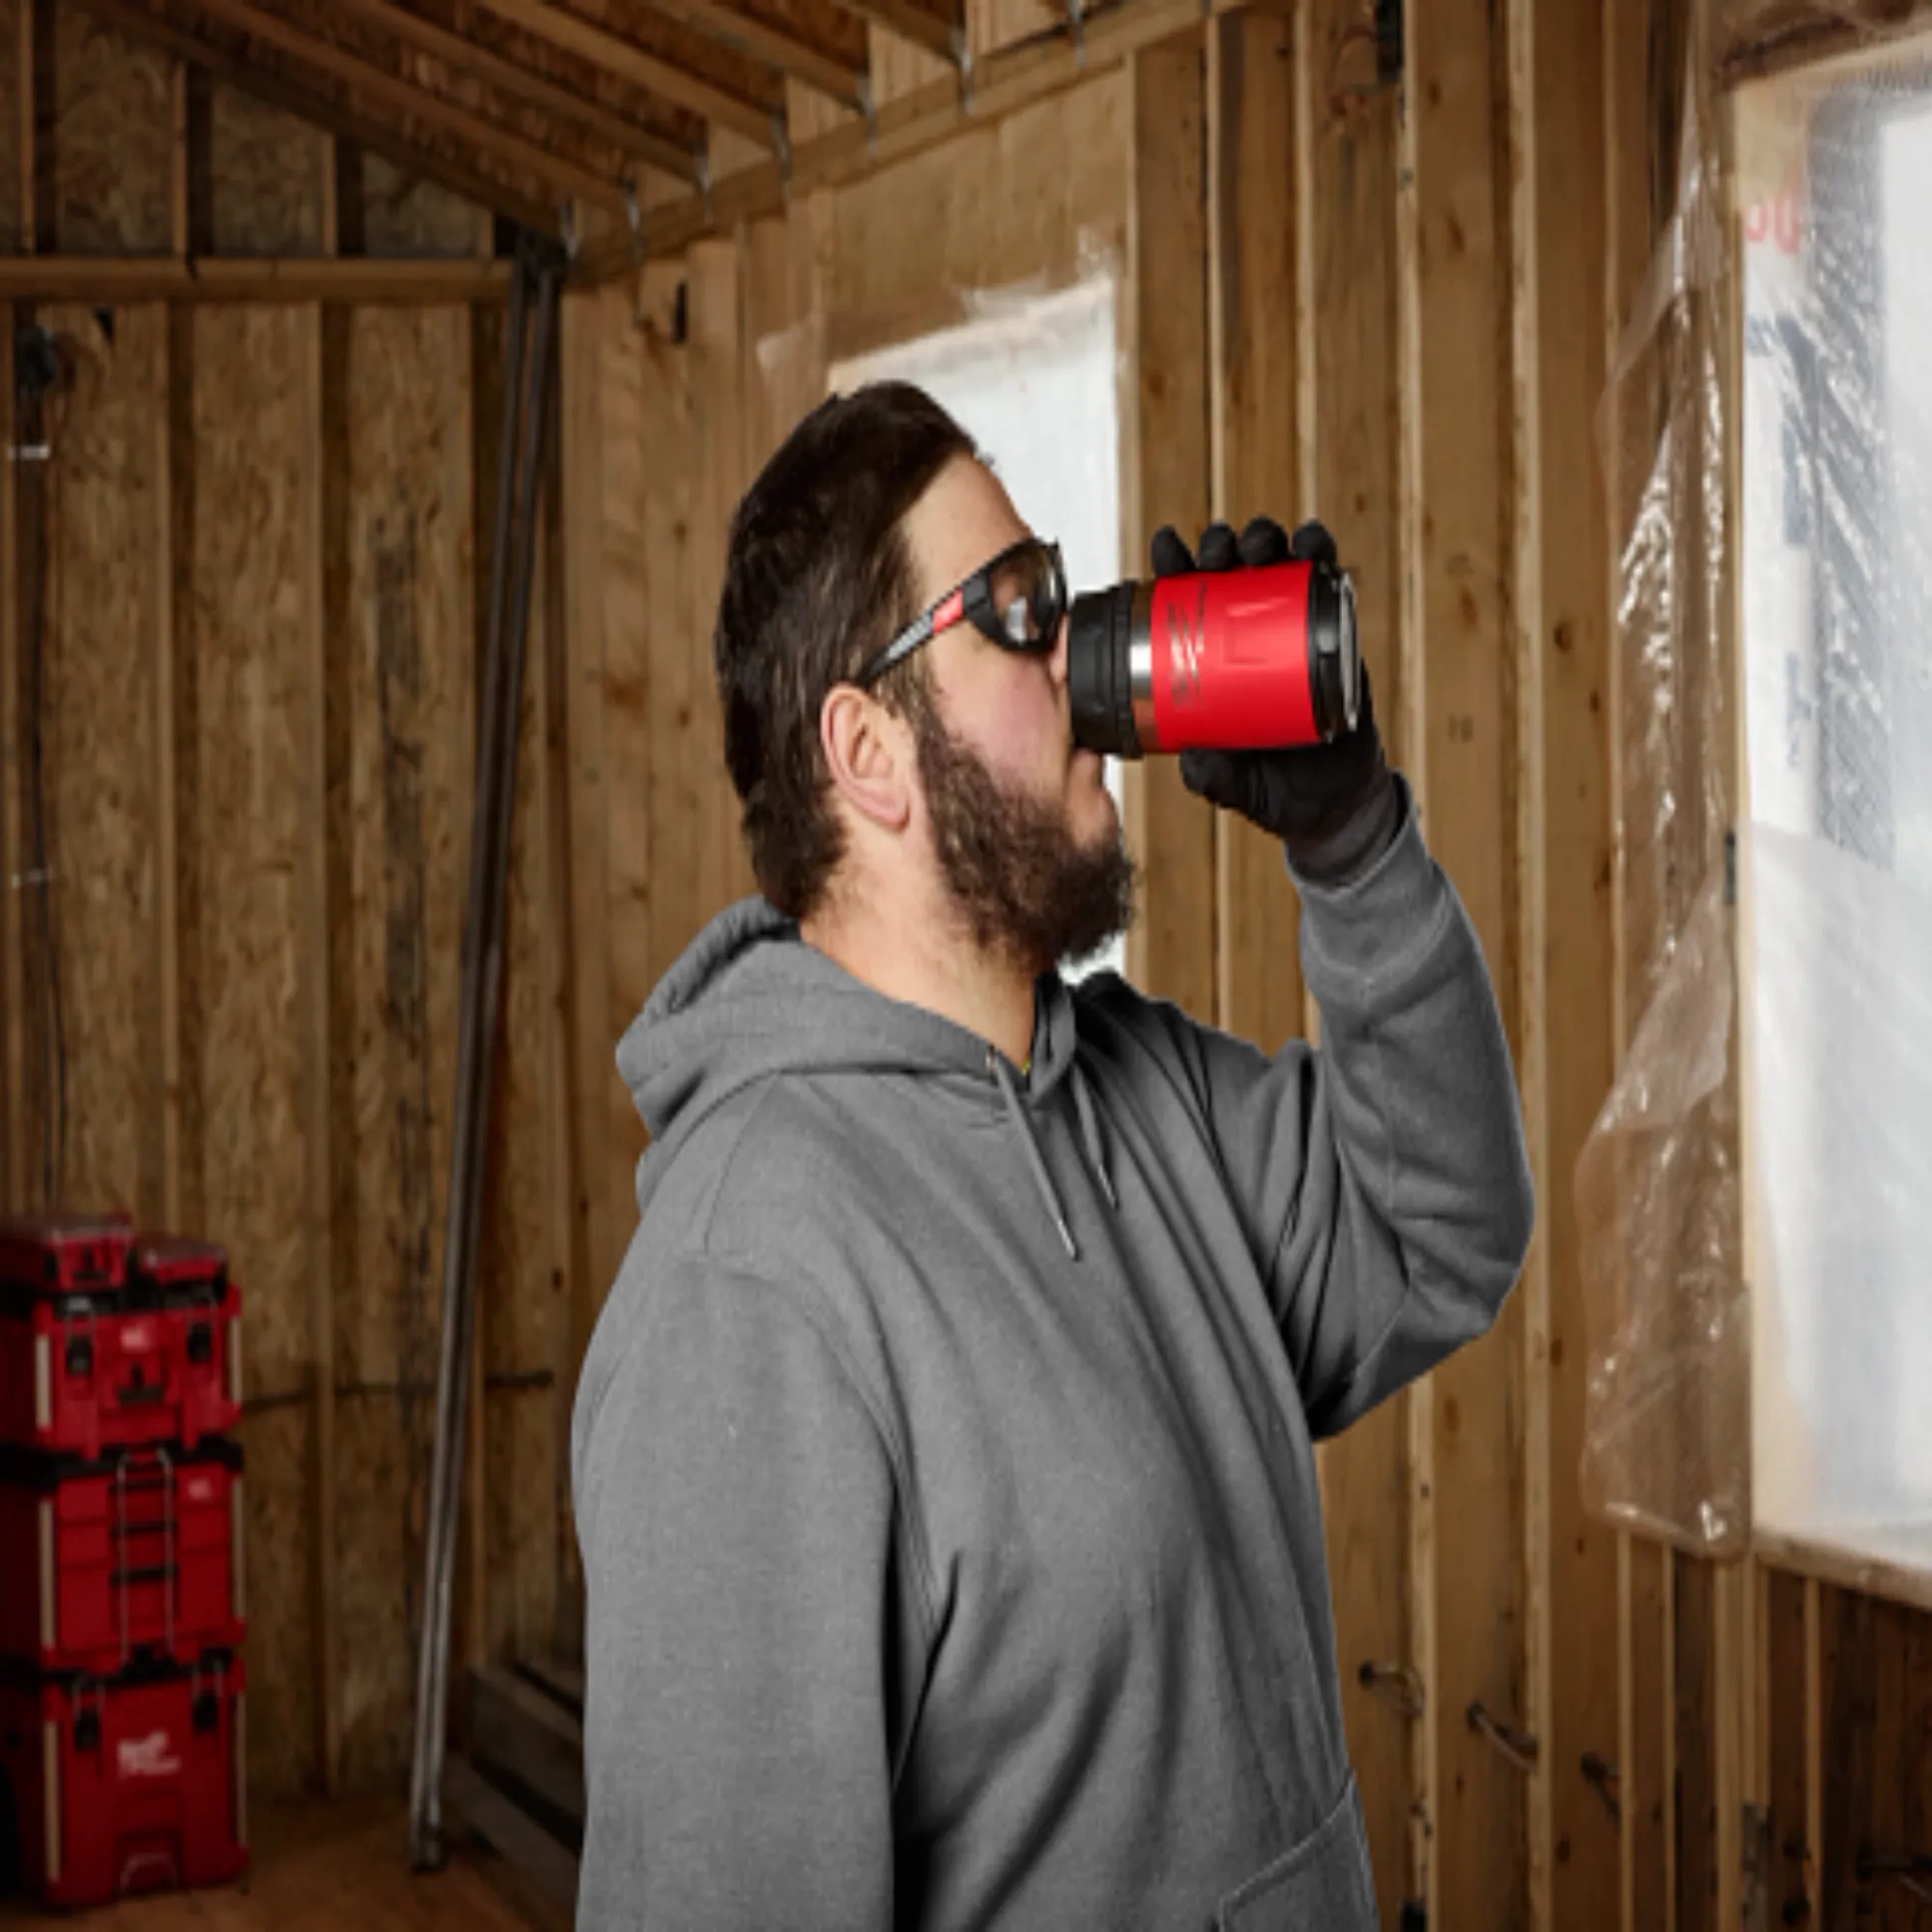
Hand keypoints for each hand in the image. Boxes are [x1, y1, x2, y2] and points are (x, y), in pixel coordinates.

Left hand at [1151, 516, 1400, 883]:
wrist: (1334, 803)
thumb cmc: (1272, 788)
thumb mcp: (1234, 786)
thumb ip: (1214, 776)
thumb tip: (1195, 758)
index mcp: (1210, 663)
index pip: (1184, 605)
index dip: (1173, 569)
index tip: (1167, 548)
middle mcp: (1247, 638)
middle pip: (1228, 573)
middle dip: (1221, 547)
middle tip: (1220, 551)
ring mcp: (1291, 632)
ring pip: (1275, 568)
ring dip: (1266, 542)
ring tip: (1261, 544)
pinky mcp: (1333, 635)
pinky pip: (1327, 587)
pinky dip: (1321, 557)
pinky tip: (1313, 545)